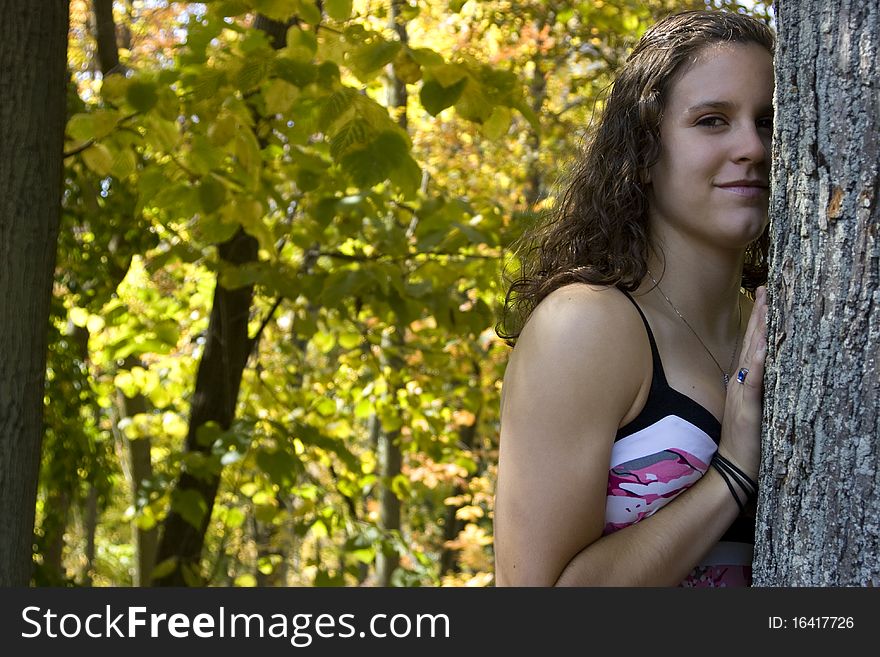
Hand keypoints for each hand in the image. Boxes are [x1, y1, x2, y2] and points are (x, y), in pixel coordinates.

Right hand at [717, 285, 767, 481]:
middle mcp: (740, 382)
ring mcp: (741, 393)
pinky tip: (762, 346)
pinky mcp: (746, 407)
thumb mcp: (752, 410)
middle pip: (750, 342)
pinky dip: (757, 363)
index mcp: (742, 382)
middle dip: (759, 315)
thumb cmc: (746, 441)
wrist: (734, 466)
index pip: (751, 345)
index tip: (765, 297)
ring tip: (766, 307)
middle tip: (766, 290)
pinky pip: (752, 381)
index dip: (758, 321)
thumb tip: (764, 370)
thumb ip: (756, 389)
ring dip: (758, 331)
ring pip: (750, 356)